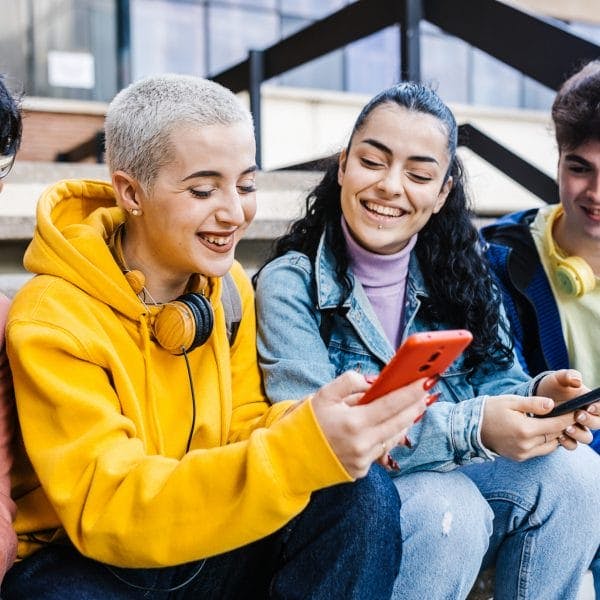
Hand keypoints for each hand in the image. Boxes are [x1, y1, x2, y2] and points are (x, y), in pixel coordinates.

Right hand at [311, 371, 427, 477]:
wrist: (286, 460)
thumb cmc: (304, 423)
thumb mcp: (323, 395)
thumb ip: (349, 382)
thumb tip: (374, 381)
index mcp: (353, 423)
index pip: (391, 404)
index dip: (411, 392)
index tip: (426, 381)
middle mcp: (361, 445)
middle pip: (399, 423)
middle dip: (415, 406)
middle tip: (427, 392)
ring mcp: (362, 461)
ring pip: (393, 438)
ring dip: (405, 421)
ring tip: (413, 406)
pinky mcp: (360, 471)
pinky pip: (380, 450)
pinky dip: (387, 436)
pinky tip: (391, 426)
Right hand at [481, 394, 581, 459]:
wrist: (470, 427)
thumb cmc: (489, 410)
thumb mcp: (510, 401)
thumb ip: (533, 403)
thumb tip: (552, 405)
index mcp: (524, 429)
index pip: (556, 425)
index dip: (567, 418)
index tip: (574, 411)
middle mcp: (525, 445)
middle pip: (554, 436)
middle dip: (562, 426)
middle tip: (565, 415)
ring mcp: (522, 453)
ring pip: (549, 446)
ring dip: (553, 435)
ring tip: (552, 423)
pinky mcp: (519, 457)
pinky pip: (539, 451)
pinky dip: (544, 442)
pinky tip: (540, 431)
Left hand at [536, 370, 596, 444]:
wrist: (535, 398)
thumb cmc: (552, 386)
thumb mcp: (558, 378)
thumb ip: (567, 376)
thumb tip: (577, 380)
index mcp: (590, 402)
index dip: (598, 408)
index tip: (588, 407)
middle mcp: (587, 416)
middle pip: (598, 424)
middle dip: (590, 421)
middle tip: (577, 416)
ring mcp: (577, 428)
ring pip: (586, 437)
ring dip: (579, 434)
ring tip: (566, 428)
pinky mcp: (566, 436)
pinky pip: (572, 444)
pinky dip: (568, 442)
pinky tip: (559, 437)